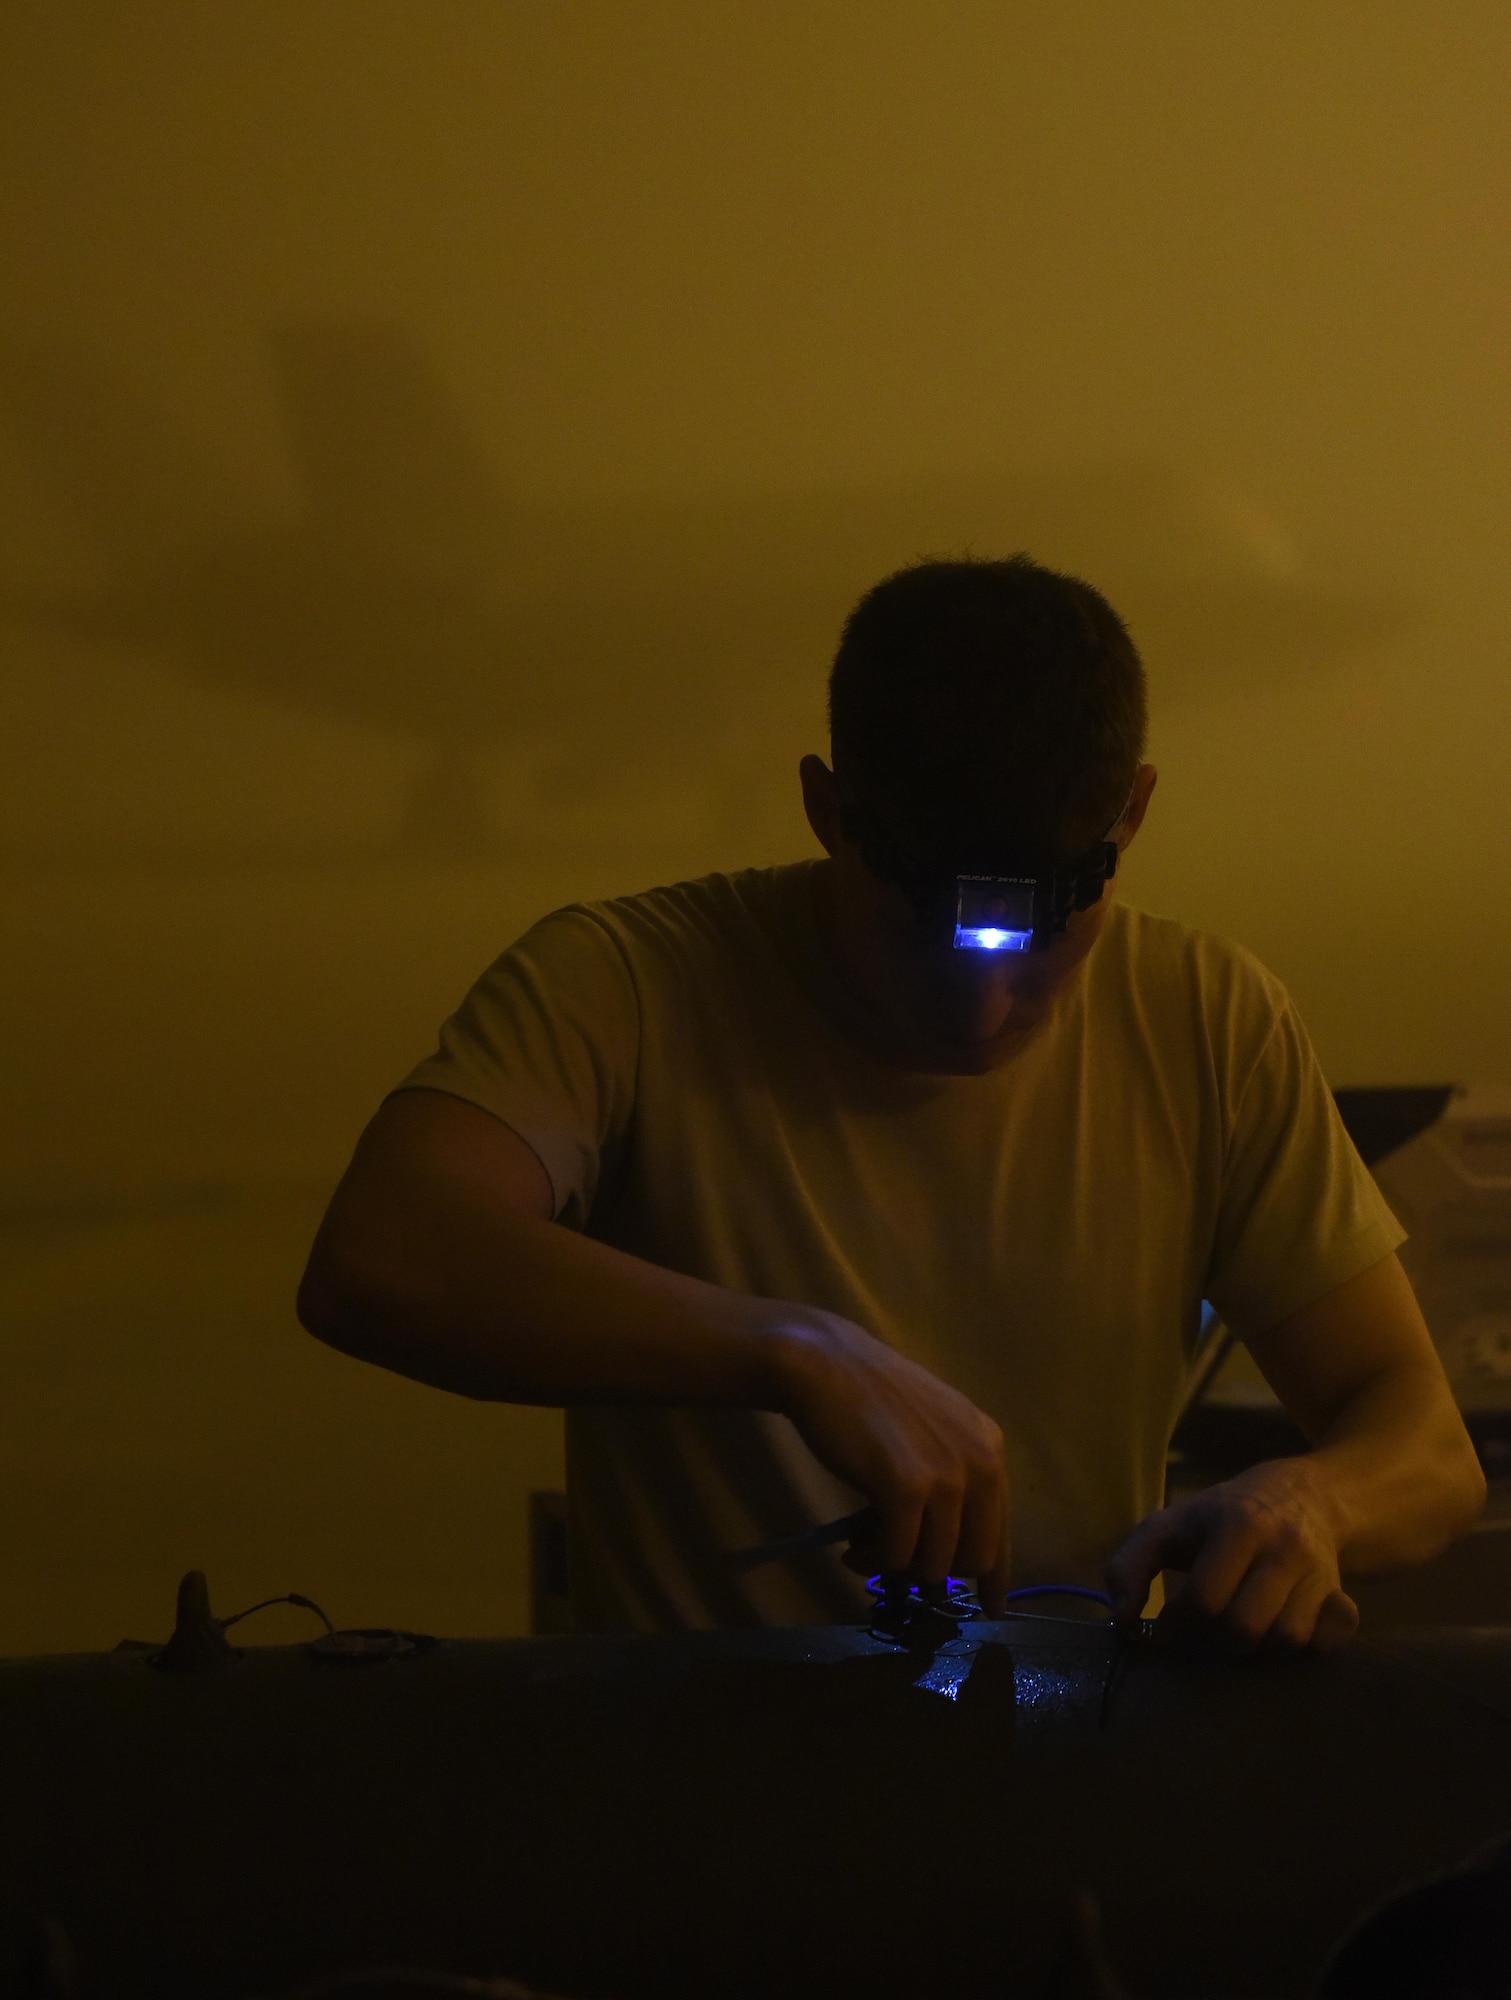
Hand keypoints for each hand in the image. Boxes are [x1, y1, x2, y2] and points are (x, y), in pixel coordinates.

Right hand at [765, 1305, 1011, 1612]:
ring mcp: (945, 1475)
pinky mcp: (906, 1488)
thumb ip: (953, 1477)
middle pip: (974, 1557)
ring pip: (935, 1564)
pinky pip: (898, 1555)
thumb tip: (951, 1546)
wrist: (825, 1364)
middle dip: (933, 1572)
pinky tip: (851, 1547)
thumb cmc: (870, 1398)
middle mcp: (979, 1462)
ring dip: (897, 1568)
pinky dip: (874, 1560)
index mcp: (989, 1446)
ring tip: (864, 1549)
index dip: (996, 1576)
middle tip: (895, 1561)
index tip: (993, 1608)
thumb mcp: (933, 1430)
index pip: (1003, 1529)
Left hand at [1105, 1460, 1359, 1652]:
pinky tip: (1283, 1629)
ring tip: (1237, 1631)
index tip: (1166, 1626)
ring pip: (1286, 1641)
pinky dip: (1309, 1646)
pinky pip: (1332, 1641)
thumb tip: (1124, 1621)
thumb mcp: (1169, 1525)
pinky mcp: (1343, 1595)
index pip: (1204, 1598)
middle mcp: (1284, 1548)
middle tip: (1203, 1632)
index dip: (1177, 1624)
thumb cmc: (1221, 1517)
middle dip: (1214, 1640)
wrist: (1302, 1495)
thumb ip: (1131, 1565)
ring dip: (1256, 1649)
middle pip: (1244, 1627)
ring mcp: (1320, 1573)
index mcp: (1238, 1525)